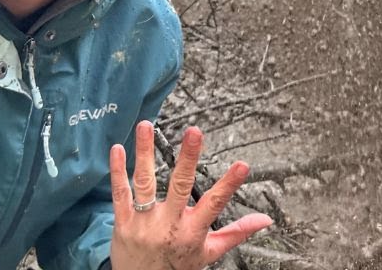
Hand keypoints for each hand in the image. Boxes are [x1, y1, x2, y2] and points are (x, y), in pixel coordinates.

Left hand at [109, 121, 272, 269]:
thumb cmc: (176, 267)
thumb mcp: (209, 253)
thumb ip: (236, 233)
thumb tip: (264, 220)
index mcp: (192, 231)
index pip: (214, 204)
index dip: (229, 185)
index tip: (242, 165)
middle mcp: (168, 225)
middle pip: (179, 187)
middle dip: (188, 158)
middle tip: (194, 132)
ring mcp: (143, 222)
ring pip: (144, 183)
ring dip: (145, 153)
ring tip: (146, 126)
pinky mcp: (123, 222)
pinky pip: (120, 193)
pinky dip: (118, 170)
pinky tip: (118, 149)